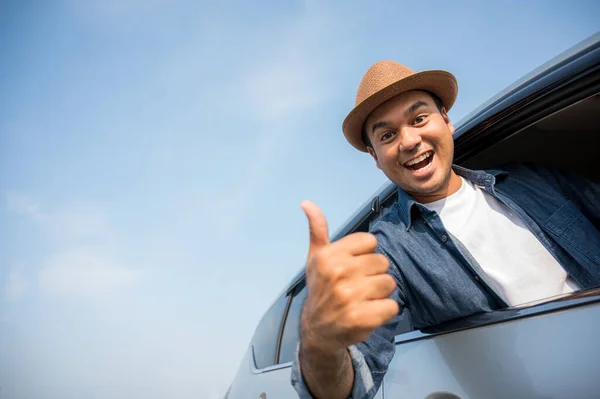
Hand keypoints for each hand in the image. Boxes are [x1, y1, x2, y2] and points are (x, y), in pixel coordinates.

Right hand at [299, 201, 398, 351]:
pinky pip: (392, 305)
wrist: (317, 330)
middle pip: (382, 262)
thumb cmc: (320, 290)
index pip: (370, 241)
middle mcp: (338, 273)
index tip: (352, 267)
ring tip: (363, 299)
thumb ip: (317, 230)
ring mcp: (350, 296)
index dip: (365, 255)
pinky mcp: (363, 317)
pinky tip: (368, 313)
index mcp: (328, 255)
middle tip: (358, 286)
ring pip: (390, 283)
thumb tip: (307, 203)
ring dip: (381, 293)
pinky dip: (385, 311)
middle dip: (374, 274)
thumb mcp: (315, 259)